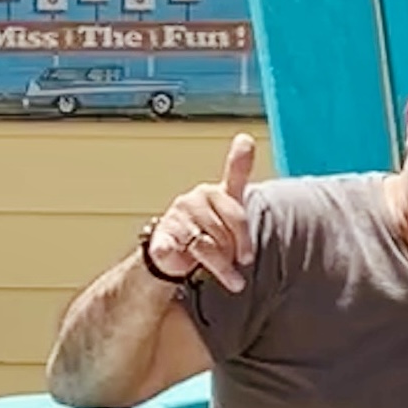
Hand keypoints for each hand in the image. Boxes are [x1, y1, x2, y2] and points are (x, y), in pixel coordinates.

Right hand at [146, 133, 255, 293]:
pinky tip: (170, 254)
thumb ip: (238, 171)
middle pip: (226, 233)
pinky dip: (168, 251)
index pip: (234, 210)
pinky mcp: (161, 238)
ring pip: (206, 247)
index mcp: (212, 193)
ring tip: (223, 271)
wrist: (176, 250)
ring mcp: (176, 219)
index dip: (242, 232)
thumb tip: (245, 136)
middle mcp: (193, 202)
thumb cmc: (209, 225)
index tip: (246, 240)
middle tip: (236, 260)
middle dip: (234, 252)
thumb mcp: (229, 201)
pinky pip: (167, 246)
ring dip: (219, 266)